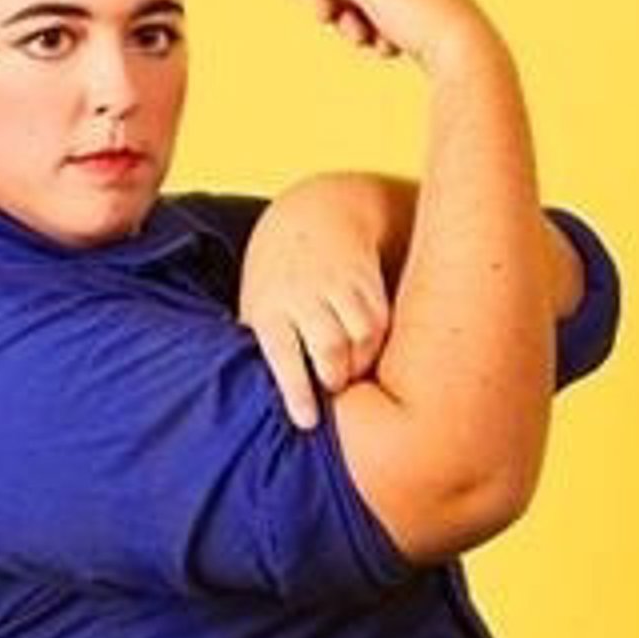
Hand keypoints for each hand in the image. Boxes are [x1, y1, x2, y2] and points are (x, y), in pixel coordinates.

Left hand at [238, 200, 390, 430]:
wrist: (315, 216)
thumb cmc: (277, 276)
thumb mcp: (257, 303)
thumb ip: (265, 345)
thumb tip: (265, 402)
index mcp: (269, 306)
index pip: (282, 352)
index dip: (296, 389)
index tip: (307, 421)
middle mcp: (303, 294)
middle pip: (330, 346)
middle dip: (335, 378)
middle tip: (334, 390)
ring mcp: (338, 285)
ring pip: (361, 336)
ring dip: (359, 363)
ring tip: (349, 370)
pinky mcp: (367, 281)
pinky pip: (381, 323)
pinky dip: (376, 344)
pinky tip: (365, 348)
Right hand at [292, 0, 503, 76]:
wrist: (462, 49)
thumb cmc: (417, 11)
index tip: (319, 12)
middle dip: (337, 8)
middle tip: (339, 29)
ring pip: (356, 6)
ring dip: (355, 28)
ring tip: (372, 41)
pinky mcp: (411, 14)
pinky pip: (376, 24)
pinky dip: (377, 38)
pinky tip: (392, 48)